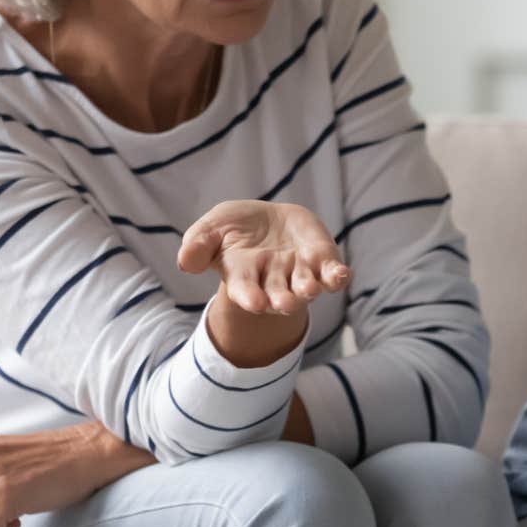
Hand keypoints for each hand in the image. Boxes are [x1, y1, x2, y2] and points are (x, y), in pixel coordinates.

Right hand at [177, 200, 351, 315]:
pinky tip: (342, 275)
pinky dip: (337, 276)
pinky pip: (331, 273)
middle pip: (278, 295)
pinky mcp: (322, 260)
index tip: (255, 304)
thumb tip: (185, 262)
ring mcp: (300, 272)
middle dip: (282, 300)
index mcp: (244, 275)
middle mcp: (273, 280)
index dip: (250, 297)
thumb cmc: (234, 228)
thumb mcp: (211, 229)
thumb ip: (198, 245)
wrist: (266, 221)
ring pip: (305, 286)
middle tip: (284, 305)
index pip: (245, 290)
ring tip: (310, 289)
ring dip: (308, 289)